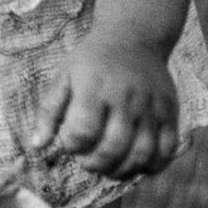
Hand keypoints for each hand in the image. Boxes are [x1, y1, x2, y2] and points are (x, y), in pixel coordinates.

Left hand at [31, 36, 179, 179]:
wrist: (133, 36)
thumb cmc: (92, 60)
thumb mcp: (64, 76)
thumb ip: (49, 111)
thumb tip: (37, 145)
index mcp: (94, 87)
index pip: (83, 131)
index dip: (72, 146)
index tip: (69, 143)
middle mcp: (125, 98)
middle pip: (113, 146)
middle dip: (95, 164)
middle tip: (86, 162)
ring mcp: (151, 106)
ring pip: (142, 153)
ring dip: (122, 171)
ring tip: (108, 168)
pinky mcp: (170, 112)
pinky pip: (167, 149)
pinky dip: (152, 166)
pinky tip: (135, 165)